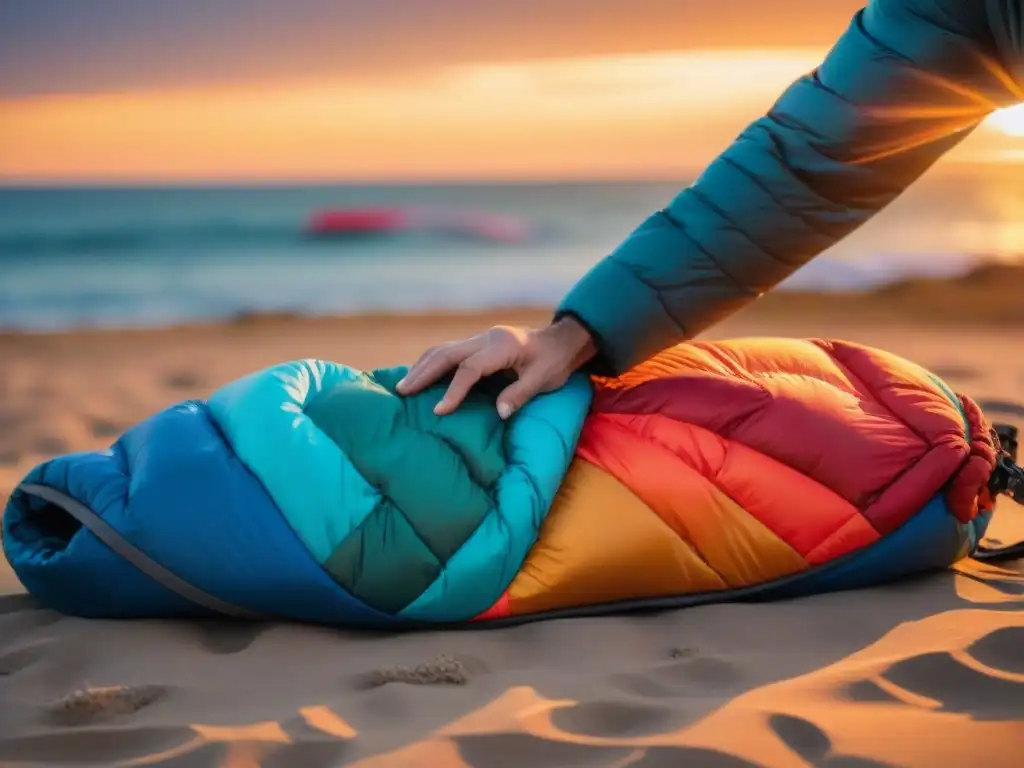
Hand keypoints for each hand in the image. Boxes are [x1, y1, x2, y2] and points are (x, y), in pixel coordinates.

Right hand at [395, 317, 595, 418]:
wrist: (560, 341)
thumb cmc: (553, 362)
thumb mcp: (543, 380)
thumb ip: (519, 394)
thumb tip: (499, 414)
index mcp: (501, 345)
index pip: (470, 369)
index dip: (453, 390)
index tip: (440, 411)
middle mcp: (486, 338)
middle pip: (447, 353)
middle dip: (423, 373)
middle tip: (402, 392)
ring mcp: (480, 338)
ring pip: (443, 349)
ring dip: (422, 366)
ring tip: (404, 386)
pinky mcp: (478, 343)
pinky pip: (449, 351)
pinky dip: (431, 363)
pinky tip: (419, 375)